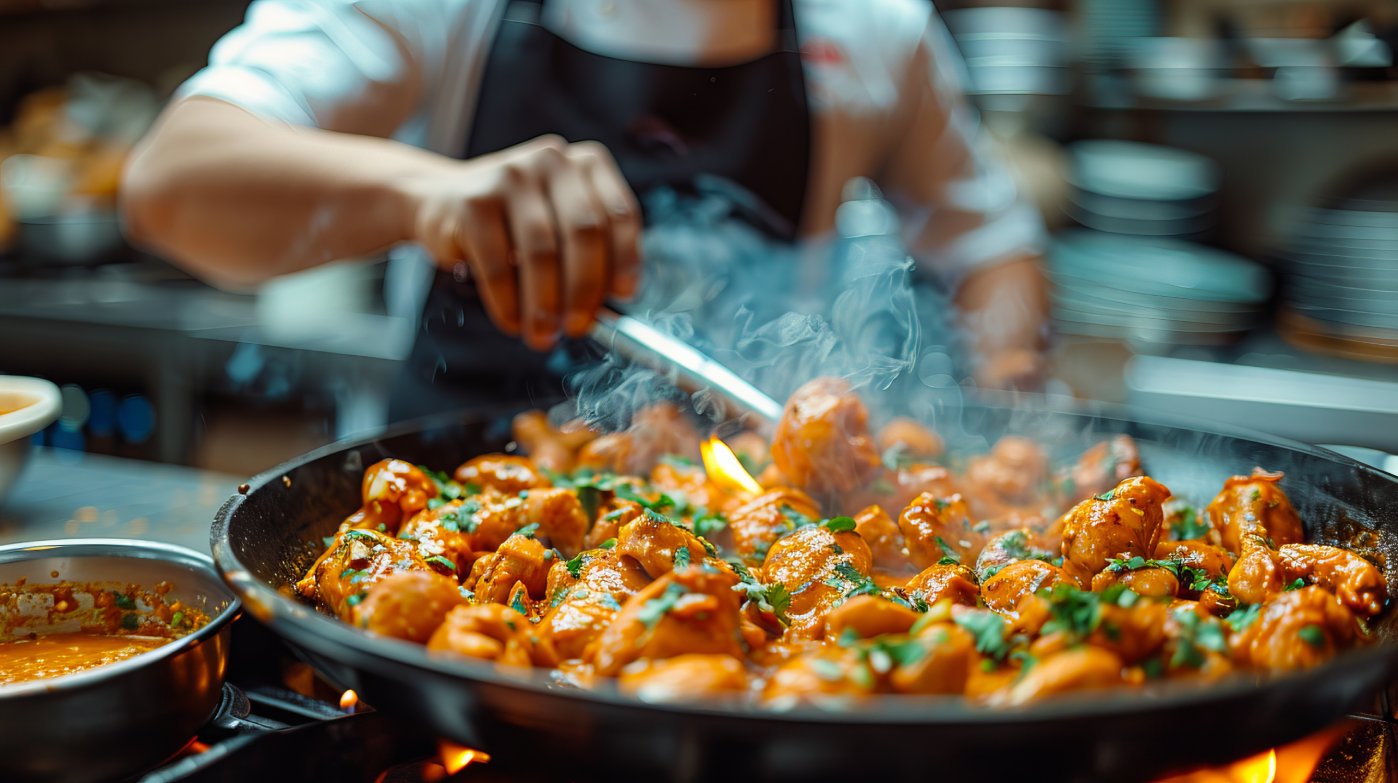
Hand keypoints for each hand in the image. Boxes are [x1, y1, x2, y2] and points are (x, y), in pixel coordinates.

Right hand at [404, 135, 640, 349]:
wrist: (441, 203)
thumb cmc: (514, 225)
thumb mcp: (559, 227)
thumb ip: (587, 256)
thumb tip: (602, 308)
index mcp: (586, 165)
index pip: (619, 213)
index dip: (626, 259)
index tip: (623, 297)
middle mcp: (552, 160)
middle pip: (584, 233)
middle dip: (584, 290)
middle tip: (578, 327)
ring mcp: (511, 175)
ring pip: (542, 252)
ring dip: (545, 303)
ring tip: (543, 334)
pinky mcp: (473, 200)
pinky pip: (499, 263)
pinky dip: (508, 302)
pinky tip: (513, 321)